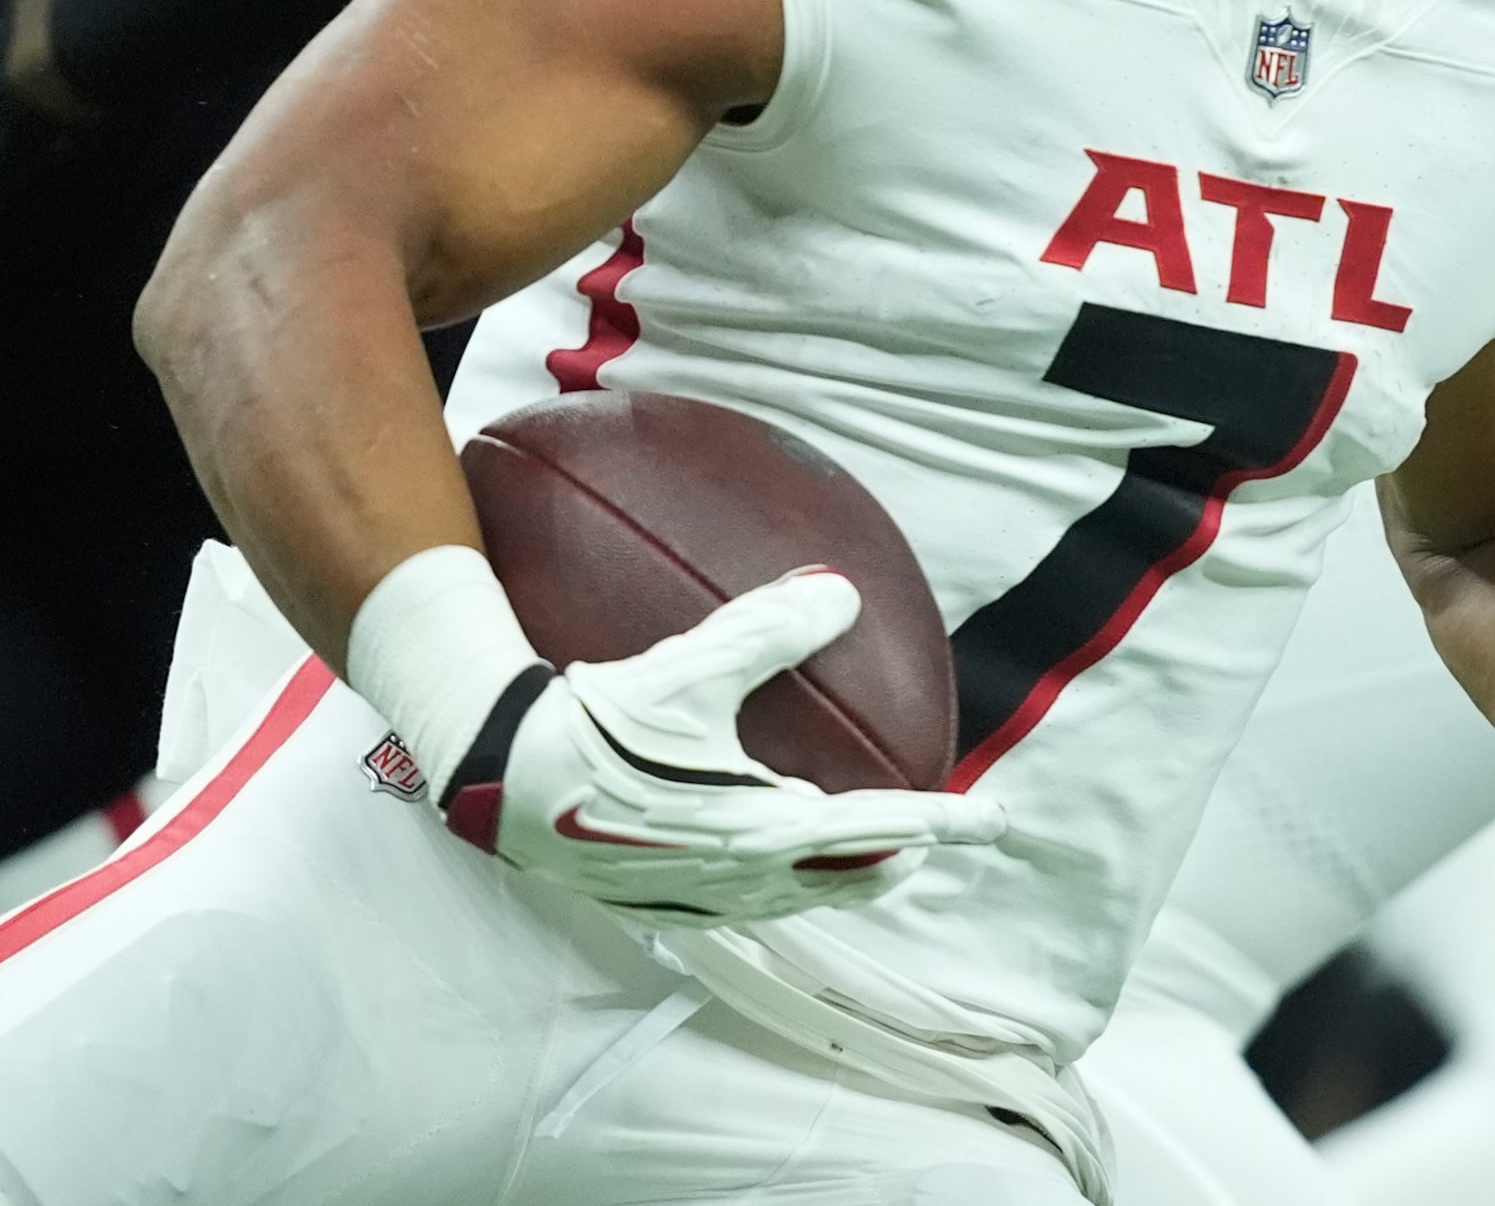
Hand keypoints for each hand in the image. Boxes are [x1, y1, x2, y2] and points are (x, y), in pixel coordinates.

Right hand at [463, 569, 1006, 923]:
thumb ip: (767, 629)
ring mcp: (695, 897)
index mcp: (760, 830)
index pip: (878, 830)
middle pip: (843, 880)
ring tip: (864, 853)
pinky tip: (760, 851)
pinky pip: (742, 901)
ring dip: (839, 876)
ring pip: (794, 898)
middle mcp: (737, 878)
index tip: (995, 821)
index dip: (943, 824)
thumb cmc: (595, 723)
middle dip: (894, 861)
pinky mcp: (656, 900)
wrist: (499, 779)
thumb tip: (840, 593)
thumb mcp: (688, 668)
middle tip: (929, 840)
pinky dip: (780, 881)